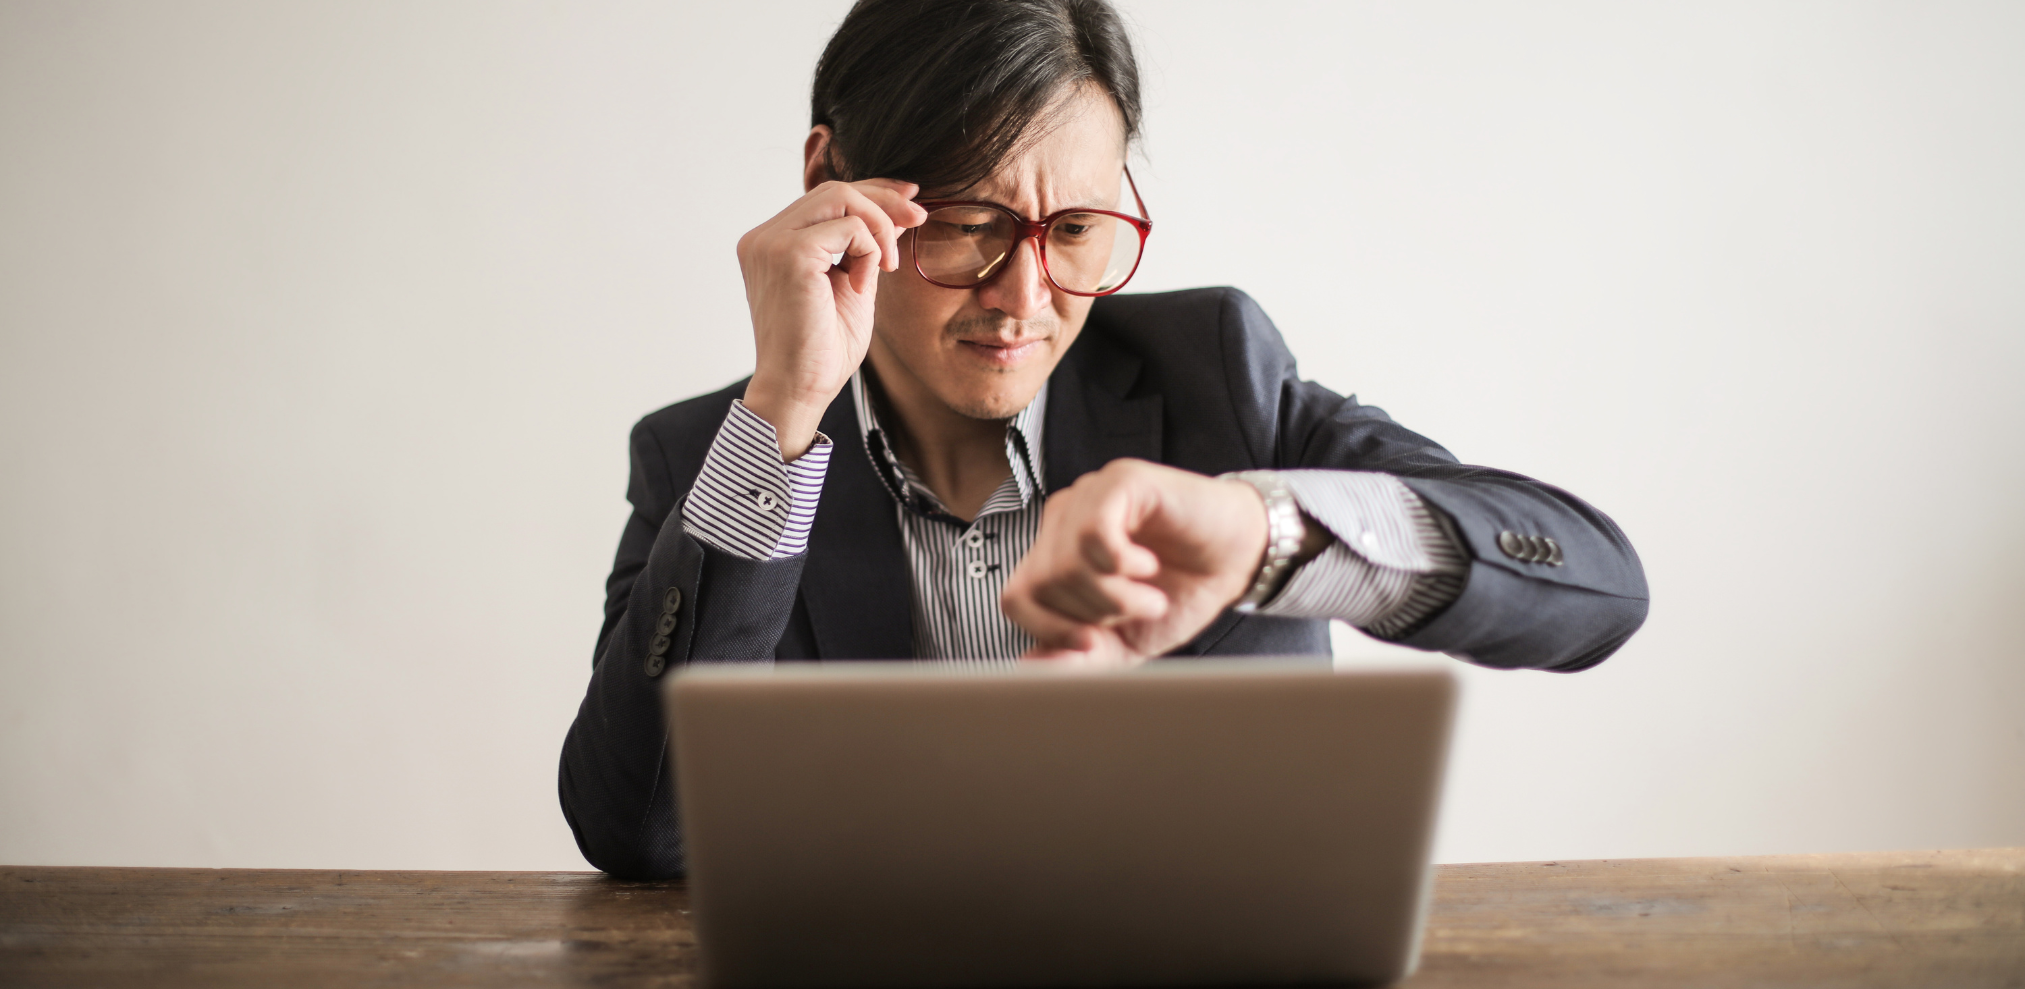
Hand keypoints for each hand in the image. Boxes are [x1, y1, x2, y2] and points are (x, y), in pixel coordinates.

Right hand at [736, 178, 925, 458]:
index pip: (825, 197)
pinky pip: (849, 228)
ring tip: (889, 266)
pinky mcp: (789, 254)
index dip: (872, 191)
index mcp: (772, 243)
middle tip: (919, 220)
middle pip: (834, 188)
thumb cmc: (823, 349)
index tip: (910, 200)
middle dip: (884, 200)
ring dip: (879, 226)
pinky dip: (870, 252)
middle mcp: (763, 237)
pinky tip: (864, 286)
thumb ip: (864, 246)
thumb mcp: (852, 284)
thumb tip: (897, 209)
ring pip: (841, 197)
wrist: (801, 389)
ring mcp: (771, 243)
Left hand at [999, 459, 1270, 665]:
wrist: (1239, 560)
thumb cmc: (1181, 592)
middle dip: (1092, 615)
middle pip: (1040, 584)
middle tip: (1136, 611)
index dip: (1050, 630)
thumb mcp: (1126, 642)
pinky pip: (1094, 532)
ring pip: (1065, 563)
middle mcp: (1063, 520)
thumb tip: (1028, 669)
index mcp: (1055, 553)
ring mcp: (1089, 496)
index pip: (1016, 597)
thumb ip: (1078, 658)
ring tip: (1151, 595)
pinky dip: (1123, 563)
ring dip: (1115, 596)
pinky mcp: (1120, 481)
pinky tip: (1148, 565)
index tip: (1094, 642)